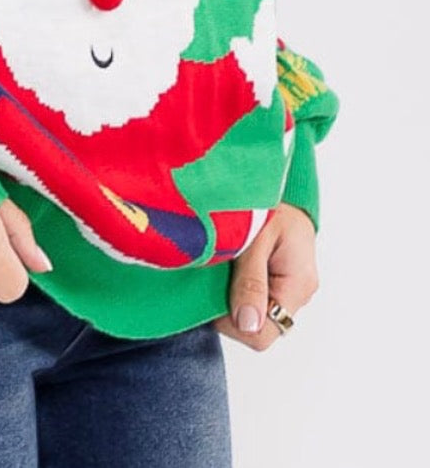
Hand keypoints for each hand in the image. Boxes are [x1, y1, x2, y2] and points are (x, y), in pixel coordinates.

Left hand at [213, 202, 318, 350]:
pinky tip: (226, 264)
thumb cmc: (268, 201)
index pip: (263, 334)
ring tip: (222, 262)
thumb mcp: (255, 237)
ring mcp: (287, 288)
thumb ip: (251, 280)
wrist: (275, 180)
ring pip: (252, 313)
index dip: (232, 321)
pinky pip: (251, 297)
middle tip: (216, 271)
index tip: (216, 290)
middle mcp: (297, 293)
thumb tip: (248, 324)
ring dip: (230, 294)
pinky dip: (233, 286)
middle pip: (256, 326)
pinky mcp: (276, 280)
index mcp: (298, 285)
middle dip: (229, 306)